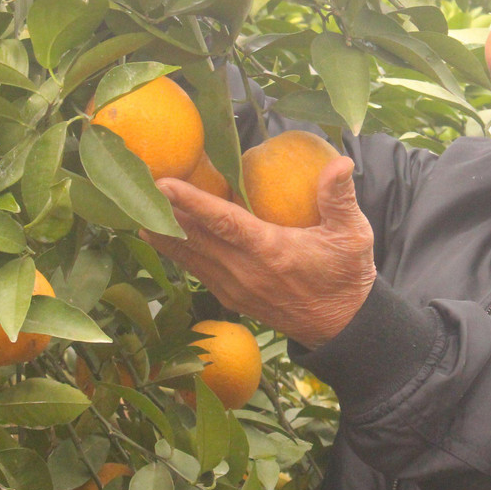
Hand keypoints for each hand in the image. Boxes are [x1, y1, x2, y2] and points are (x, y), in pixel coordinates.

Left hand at [141, 156, 376, 349]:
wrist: (343, 326)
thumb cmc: (347, 275)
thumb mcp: (353, 235)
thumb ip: (341, 198)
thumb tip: (341, 162)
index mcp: (270, 252)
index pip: (223, 223)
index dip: (192, 203)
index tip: (164, 184)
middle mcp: (244, 272)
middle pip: (194, 238)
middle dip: (165, 213)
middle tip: (137, 187)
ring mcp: (235, 288)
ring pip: (189, 257)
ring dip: (163, 234)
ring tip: (137, 210)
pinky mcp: (232, 298)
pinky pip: (197, 270)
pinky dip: (178, 251)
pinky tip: (163, 236)